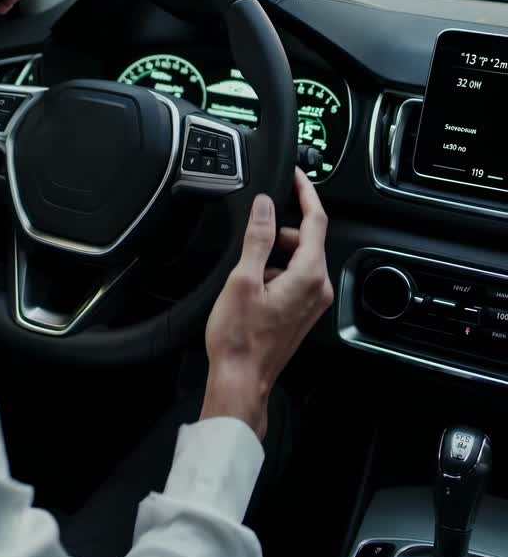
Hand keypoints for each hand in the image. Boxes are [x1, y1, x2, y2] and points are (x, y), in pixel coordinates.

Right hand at [200, 169, 332, 439]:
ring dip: (273, 255)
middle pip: (305, 240)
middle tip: (251, 238)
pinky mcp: (302, 312)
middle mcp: (318, 288)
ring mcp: (312, 302)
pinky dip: (274, 272)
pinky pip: (294, 278)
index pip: (316, 220)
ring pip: (297, 259)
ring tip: (245, 275)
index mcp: (309, 276)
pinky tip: (251, 289)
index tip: (295, 176)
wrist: (240, 380)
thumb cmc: (240, 339)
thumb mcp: (243, 279)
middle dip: (279, 231)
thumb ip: (258, 237)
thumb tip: (265, 205)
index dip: (305, 193)